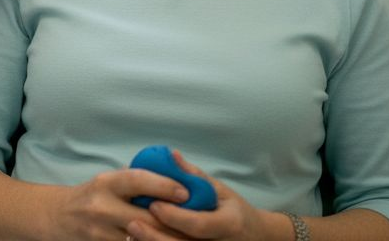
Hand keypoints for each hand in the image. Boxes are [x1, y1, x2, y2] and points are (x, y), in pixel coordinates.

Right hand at [47, 168, 190, 240]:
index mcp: (106, 183)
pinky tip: (165, 240)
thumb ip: (135, 179)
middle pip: (146, 216)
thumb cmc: (91, 195)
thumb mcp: (108, 181)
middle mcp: (102, 206)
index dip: (164, 185)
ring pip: (142, 237)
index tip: (186, 191)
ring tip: (188, 235)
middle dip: (174, 220)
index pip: (137, 180)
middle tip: (198, 220)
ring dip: (166, 237)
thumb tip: (174, 170)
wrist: (58, 217)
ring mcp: (101, 232)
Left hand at [126, 152, 271, 240]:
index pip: (198, 224)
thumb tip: (170, 155)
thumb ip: (195, 176)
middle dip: (156, 236)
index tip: (154, 204)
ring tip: (132, 233)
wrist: (256, 237)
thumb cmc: (234, 210)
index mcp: (229, 224)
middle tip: (132, 222)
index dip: (174, 216)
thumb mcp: (221, 190)